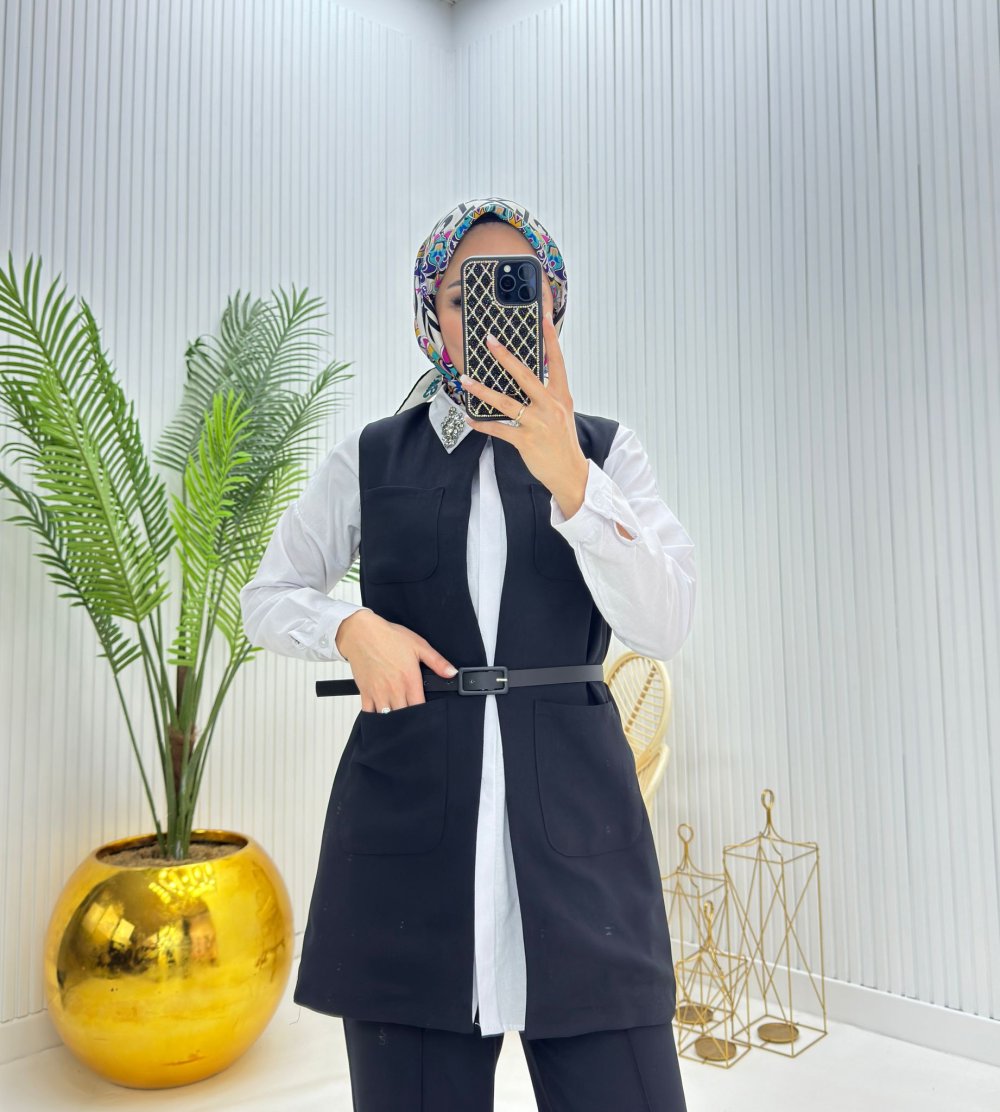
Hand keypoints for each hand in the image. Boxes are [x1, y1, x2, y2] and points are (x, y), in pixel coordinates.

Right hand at [335, 609, 457, 711]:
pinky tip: (381, 718)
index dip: (425, 715)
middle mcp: (394, 689)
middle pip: (404, 716)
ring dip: (393, 721)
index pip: (420, 707)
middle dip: (410, 720)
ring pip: (387, 718)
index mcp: (410, 680)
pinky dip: (374, 719)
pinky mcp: (365, 692)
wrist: (362, 633)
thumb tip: (452, 672)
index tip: (427, 716)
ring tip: (399, 722)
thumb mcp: (419, 645)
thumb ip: (437, 661)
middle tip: (414, 720)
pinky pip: (369, 713)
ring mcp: (378, 692)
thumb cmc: (389, 637)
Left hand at [459, 311, 588, 517]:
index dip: (550, 339)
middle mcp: (550, 406)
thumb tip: (526, 379)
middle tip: (490, 341)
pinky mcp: (526, 441)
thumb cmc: (563, 443)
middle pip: (526, 376)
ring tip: (466, 381)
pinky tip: (471, 419)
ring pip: (506, 402)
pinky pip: (499, 429)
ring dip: (483, 390)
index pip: (557, 362)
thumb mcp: (562, 414)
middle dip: (506, 357)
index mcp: (561, 397)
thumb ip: (547, 395)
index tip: (542, 318)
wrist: (571, 474)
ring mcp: (538, 424)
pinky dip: (483, 425)